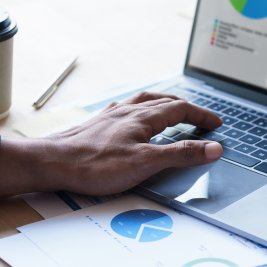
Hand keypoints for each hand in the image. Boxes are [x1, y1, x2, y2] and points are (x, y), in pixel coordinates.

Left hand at [0, 91, 223, 198]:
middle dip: (186, 108)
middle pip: (164, 101)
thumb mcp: (145, 163)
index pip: (181, 108)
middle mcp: (127, 111)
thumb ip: (181, 154)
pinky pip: (126, 110)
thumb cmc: (93, 165)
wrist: (51, 163)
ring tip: (171, 110)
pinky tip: (134, 120)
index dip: (201, 115)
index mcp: (142, 117)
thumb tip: (212, 148)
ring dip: (163, 105)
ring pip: (144, 102)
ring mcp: (110, 116)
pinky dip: (141, 111)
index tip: (215, 123)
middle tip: (200, 117)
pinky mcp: (97, 125)